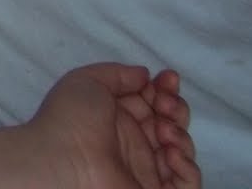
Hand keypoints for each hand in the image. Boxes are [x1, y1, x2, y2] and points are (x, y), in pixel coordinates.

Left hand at [31, 64, 199, 188]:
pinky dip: (187, 168)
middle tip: (165, 104)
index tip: (169, 78)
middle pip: (170, 123)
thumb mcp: (89, 80)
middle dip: (176, 108)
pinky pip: (186, 185)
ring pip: (181, 151)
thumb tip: (144, 75)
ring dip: (180, 135)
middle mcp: (133, 143)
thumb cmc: (71, 118)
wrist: (64, 161)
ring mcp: (145, 169)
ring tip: (163, 129)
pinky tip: (171, 153)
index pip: (152, 102)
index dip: (165, 89)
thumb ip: (119, 74)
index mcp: (117, 117)